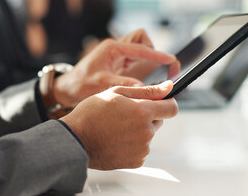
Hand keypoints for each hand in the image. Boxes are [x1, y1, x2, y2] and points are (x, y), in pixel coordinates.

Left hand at [53, 31, 175, 107]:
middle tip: (163, 68)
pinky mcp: (118, 63)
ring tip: (154, 75)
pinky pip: (136, 59)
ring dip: (149, 59)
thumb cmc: (80, 84)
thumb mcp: (101, 84)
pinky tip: (145, 80)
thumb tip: (144, 87)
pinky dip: (144, 67)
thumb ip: (123, 83)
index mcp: (112, 48)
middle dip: (152, 51)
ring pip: (140, 48)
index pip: (140, 47)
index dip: (156, 54)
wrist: (68, 88)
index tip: (170, 60)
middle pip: (142, 40)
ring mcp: (118, 55)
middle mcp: (116, 48)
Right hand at [60, 81, 177, 169]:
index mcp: (143, 112)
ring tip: (116, 127)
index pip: (172, 108)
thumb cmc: (91, 114)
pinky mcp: (136, 161)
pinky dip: (132, 144)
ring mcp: (142, 149)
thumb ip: (146, 90)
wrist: (75, 139)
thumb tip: (168, 87)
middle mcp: (146, 132)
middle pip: (159, 121)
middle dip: (147, 116)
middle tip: (125, 114)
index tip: (159, 102)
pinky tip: (116, 139)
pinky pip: (141, 149)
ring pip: (149, 135)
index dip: (167, 103)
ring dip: (138, 130)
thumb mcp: (117, 93)